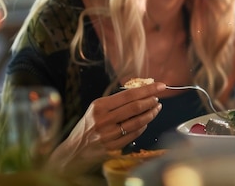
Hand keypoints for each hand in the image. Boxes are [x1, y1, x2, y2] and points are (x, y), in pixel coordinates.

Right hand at [47, 82, 164, 174]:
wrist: (74, 150)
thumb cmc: (88, 126)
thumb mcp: (96, 109)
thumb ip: (115, 101)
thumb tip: (140, 91)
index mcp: (99, 106)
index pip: (128, 94)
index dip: (147, 89)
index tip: (160, 85)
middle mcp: (104, 120)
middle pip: (135, 107)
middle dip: (151, 100)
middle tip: (159, 97)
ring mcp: (109, 134)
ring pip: (137, 121)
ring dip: (151, 113)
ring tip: (156, 107)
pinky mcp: (113, 147)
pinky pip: (134, 134)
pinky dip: (143, 126)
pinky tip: (146, 121)